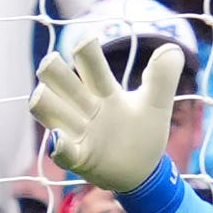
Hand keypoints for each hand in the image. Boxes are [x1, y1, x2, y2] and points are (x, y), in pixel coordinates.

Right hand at [33, 41, 182, 196]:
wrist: (142, 171)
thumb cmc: (142, 132)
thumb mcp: (157, 104)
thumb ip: (163, 77)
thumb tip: (172, 48)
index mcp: (103, 91)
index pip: (91, 67)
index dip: (87, 54)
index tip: (86, 42)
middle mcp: (85, 108)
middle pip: (62, 84)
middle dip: (53, 72)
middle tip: (50, 61)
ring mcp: (78, 133)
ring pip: (53, 113)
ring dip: (47, 104)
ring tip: (41, 94)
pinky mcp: (79, 158)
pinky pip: (63, 152)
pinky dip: (60, 146)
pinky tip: (60, 139)